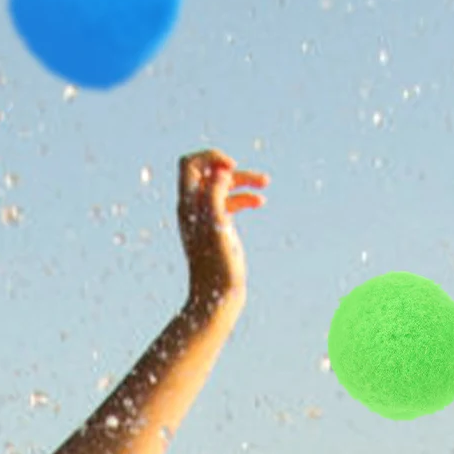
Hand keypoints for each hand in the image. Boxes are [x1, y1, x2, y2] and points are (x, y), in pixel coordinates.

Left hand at [177, 149, 266, 308]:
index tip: (230, 168)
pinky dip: (244, 197)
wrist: (216, 296)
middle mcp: (193, 208)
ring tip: (265, 183)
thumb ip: (215, 194)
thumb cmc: (216, 264)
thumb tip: (221, 171)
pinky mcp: (218, 228)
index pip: (189, 164)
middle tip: (255, 177)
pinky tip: (259, 202)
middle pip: (210, 172)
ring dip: (243, 180)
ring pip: (223, 186)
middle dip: (232, 169)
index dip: (210, 157)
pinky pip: (230, 203)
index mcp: (188, 204)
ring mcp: (206, 217)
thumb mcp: (216, 225)